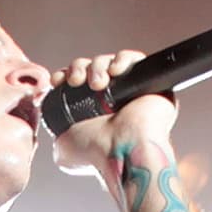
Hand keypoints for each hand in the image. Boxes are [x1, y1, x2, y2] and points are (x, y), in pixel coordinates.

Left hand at [47, 49, 179, 179]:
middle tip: (77, 81)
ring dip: (97, 66)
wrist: (122, 148)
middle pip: (92, 67)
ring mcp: (133, 91)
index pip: (79, 81)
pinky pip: (135, 59)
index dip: (66, 75)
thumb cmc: (96, 152)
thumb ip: (59, 140)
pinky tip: (115, 72)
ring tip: (98, 83)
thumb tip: (58, 137)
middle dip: (79, 68)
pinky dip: (122, 60)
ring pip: (109, 61)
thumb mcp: (64, 151)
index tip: (58, 81)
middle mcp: (114, 101)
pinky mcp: (153, 82)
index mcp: (95, 112)